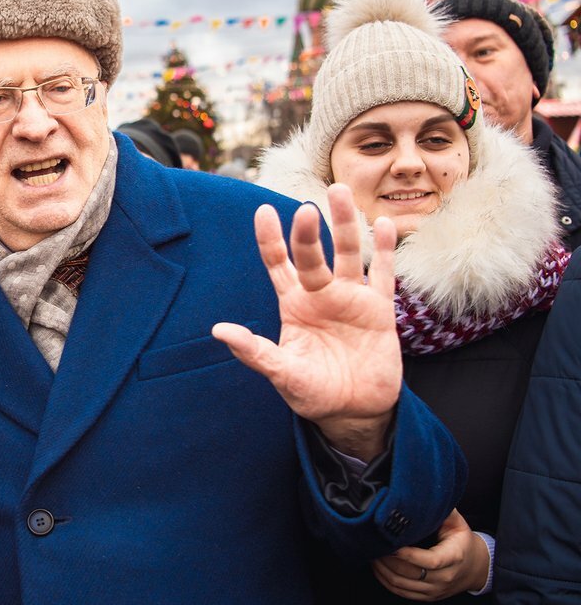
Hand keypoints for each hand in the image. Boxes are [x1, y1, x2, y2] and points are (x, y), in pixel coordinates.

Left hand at [212, 184, 400, 459]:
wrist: (352, 412)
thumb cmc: (312, 392)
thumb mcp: (281, 373)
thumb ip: (255, 352)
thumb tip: (218, 330)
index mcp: (293, 304)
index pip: (278, 263)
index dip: (270, 239)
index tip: (263, 211)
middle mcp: (320, 294)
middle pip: (313, 255)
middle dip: (308, 234)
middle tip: (306, 211)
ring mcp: (351, 298)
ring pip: (349, 253)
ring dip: (346, 224)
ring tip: (341, 192)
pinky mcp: (379, 310)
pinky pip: (383, 275)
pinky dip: (386, 250)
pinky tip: (386, 225)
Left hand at [371, 509, 490, 601]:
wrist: (474, 568)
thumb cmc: (461, 541)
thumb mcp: (456, 523)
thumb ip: (441, 510)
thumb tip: (422, 492)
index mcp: (454, 557)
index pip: (430, 560)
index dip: (407, 554)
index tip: (390, 544)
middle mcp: (445, 577)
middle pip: (409, 573)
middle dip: (386, 559)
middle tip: (372, 543)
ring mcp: (435, 590)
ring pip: (401, 584)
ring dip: (382, 570)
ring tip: (371, 553)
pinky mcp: (427, 596)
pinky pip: (401, 592)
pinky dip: (385, 580)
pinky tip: (377, 567)